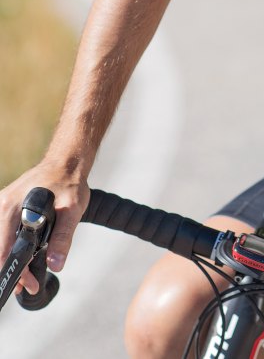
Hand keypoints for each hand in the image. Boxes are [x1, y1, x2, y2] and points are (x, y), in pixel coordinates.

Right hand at [0, 162, 89, 294]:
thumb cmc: (68, 182)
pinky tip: (22, 260)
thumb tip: (55, 265)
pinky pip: (4, 233)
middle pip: (0, 248)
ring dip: (10, 261)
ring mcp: (2, 206)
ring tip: (25, 279)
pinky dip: (10, 248)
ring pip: (1, 242)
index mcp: (11, 208)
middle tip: (28, 287)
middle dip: (12, 271)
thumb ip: (63, 237)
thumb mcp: (72, 209)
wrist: (66, 162)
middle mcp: (2, 207)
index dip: (14, 271)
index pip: (4, 249)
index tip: (26, 286)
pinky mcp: (7, 208)